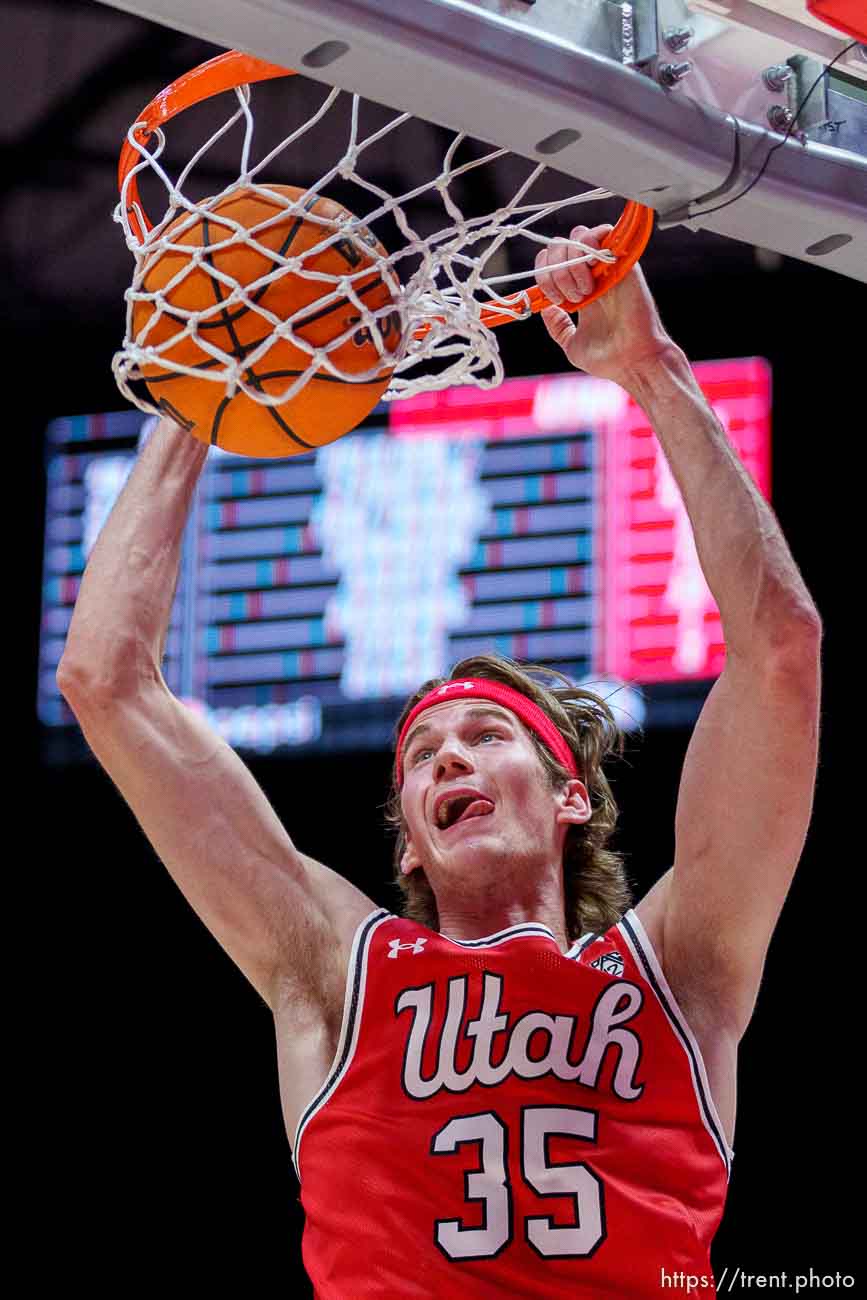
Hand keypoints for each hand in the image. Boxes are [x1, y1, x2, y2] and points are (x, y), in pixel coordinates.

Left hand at [534, 224, 676, 385]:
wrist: (633, 361)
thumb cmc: (608, 359)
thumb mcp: (572, 345)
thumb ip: (558, 327)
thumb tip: (545, 309)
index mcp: (579, 289)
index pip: (551, 262)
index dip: (543, 273)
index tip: (554, 300)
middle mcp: (592, 274)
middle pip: (559, 245)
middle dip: (554, 270)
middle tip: (570, 298)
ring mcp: (608, 265)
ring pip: (577, 235)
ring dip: (570, 264)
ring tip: (583, 293)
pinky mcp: (623, 260)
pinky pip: (602, 232)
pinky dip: (588, 250)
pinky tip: (591, 281)